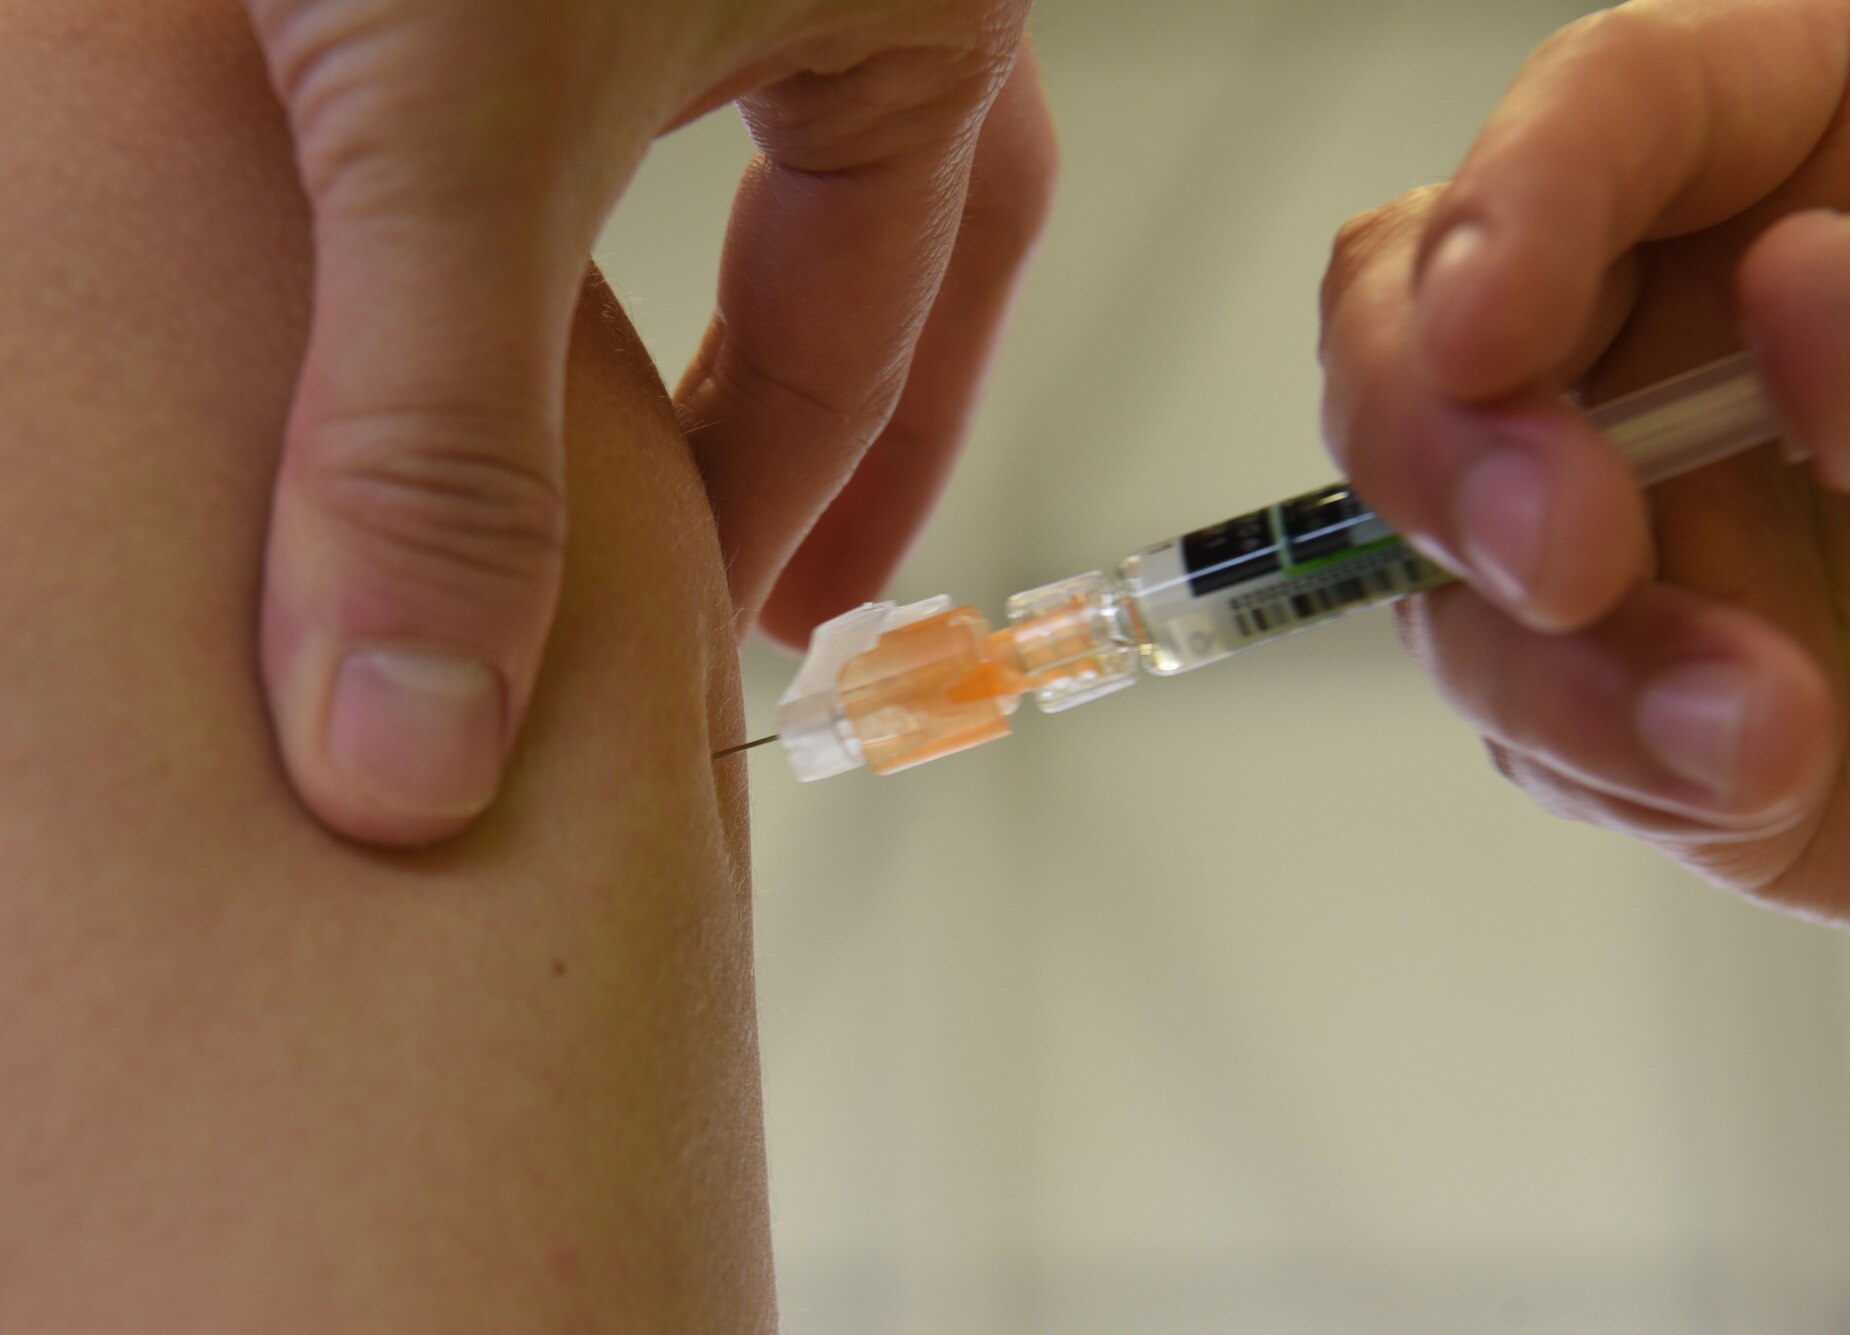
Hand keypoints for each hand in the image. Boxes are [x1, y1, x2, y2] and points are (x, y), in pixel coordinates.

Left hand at [242, 0, 1049, 843]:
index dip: (778, 529)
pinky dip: (599, 156)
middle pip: (891, 245)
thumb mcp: (451, 118)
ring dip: (720, 277)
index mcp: (921, 19)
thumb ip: (434, 423)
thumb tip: (421, 723)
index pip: (861, 354)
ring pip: (770, 139)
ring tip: (673, 413)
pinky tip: (521, 200)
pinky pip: (643, 52)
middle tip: (793, 573)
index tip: (703, 650)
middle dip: (832, 417)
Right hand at [1320, 0, 1849, 931]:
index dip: (1517, 202)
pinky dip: (1604, 753)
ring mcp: (1624, 501)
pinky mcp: (1611, 670)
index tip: (1490, 329)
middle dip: (1443, 441)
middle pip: (1420, 317)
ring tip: (1742, 724)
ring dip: (1540, 647)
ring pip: (1438, 542)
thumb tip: (1796, 294)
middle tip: (1559, 550)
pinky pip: (1524, 711)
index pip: (1616, 108)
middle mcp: (1673, 316)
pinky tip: (1746, 771)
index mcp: (1817, 148)